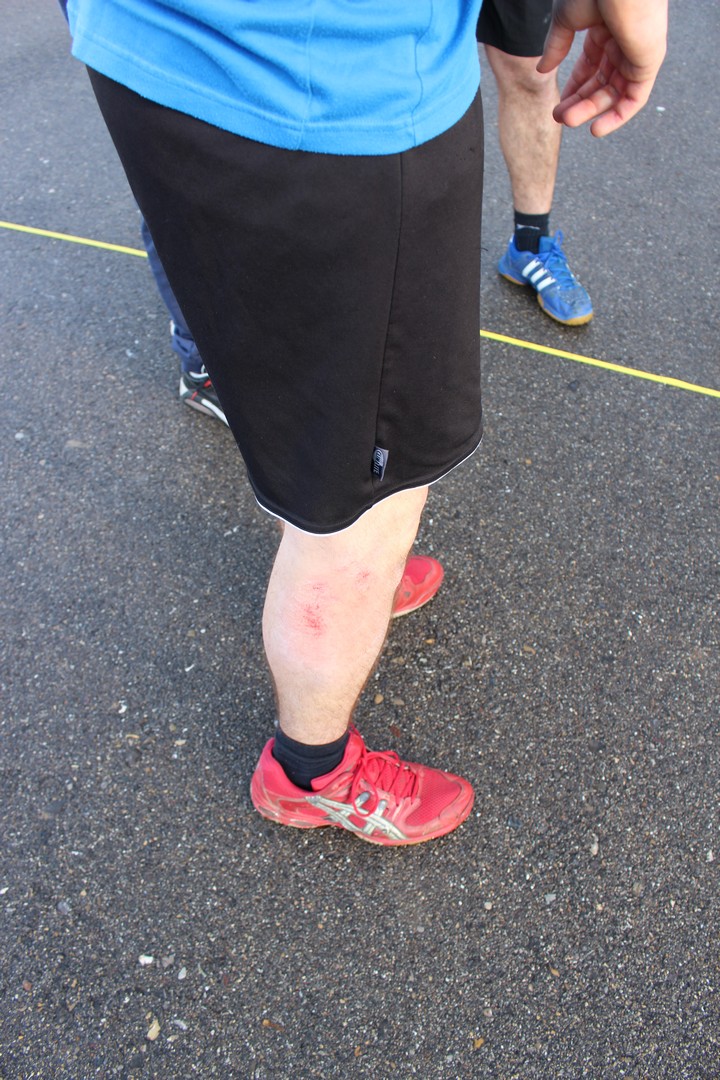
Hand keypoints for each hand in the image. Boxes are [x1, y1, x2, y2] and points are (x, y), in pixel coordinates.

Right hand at [537, 0, 667, 135]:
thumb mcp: (565, 20)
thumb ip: (556, 47)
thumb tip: (542, 70)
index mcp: (606, 31)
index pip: (590, 68)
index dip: (574, 89)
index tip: (558, 105)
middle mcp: (623, 44)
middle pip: (601, 84)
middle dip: (579, 103)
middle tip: (560, 118)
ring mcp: (637, 54)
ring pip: (614, 93)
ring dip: (591, 111)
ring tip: (568, 121)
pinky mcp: (649, 64)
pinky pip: (634, 98)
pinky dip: (617, 116)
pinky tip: (597, 130)